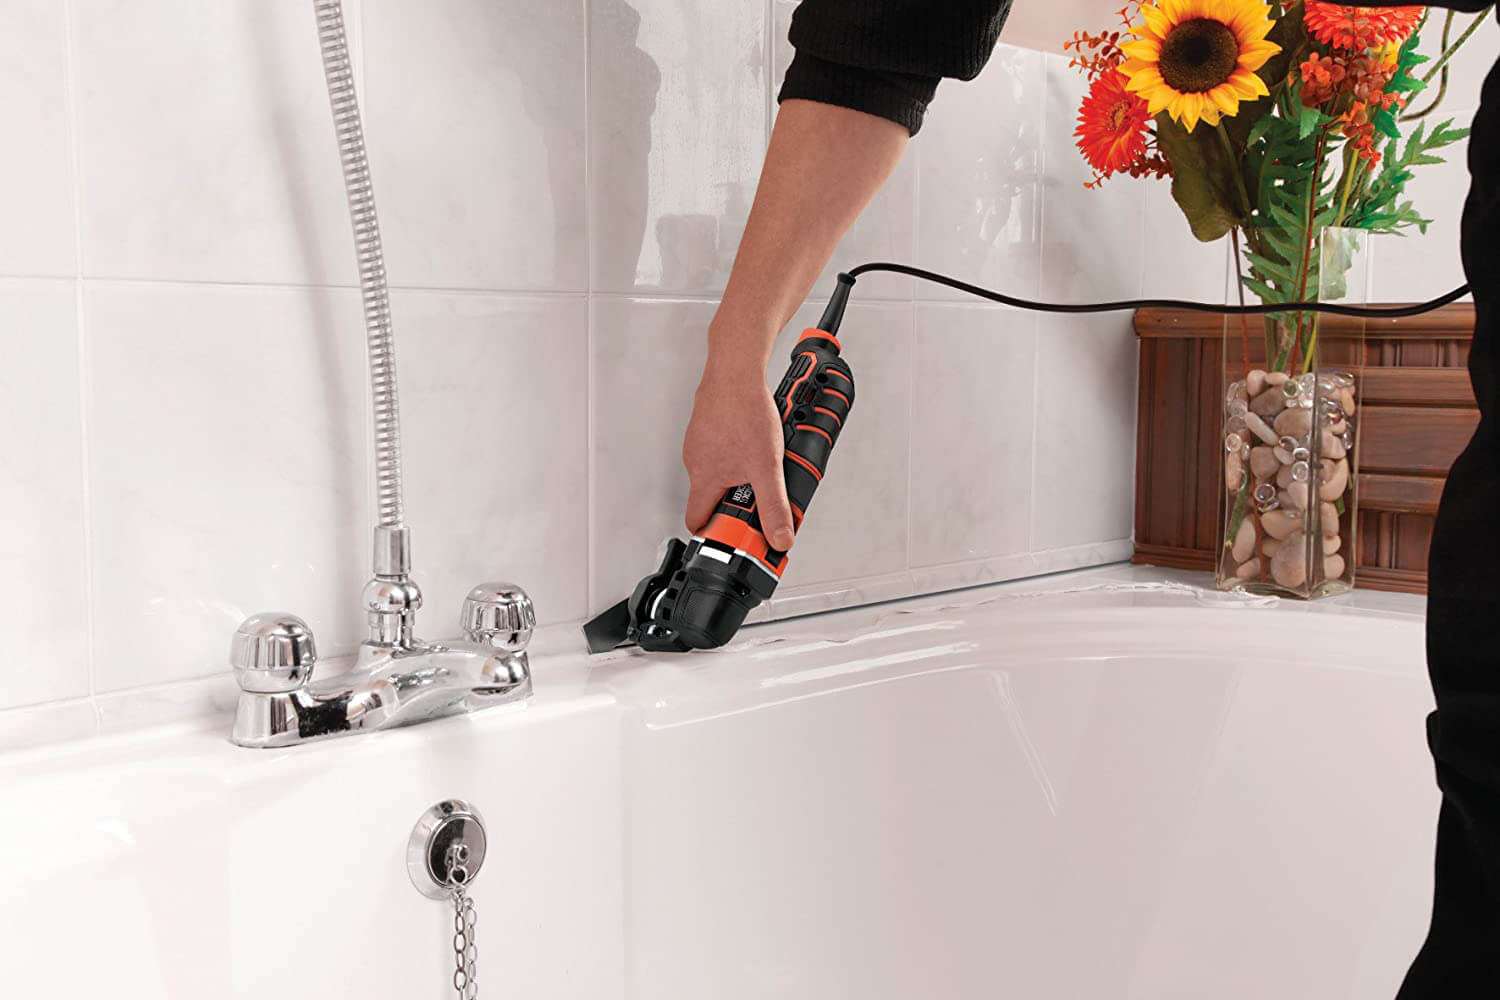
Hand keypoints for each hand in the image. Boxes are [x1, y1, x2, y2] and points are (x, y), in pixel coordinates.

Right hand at [682, 359, 796, 550]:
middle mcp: (696, 463)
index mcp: (703, 478)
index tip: (735, 538)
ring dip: (737, 478)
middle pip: (710, 499)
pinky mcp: (708, 428)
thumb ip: (774, 507)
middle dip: (734, 505)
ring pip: (717, 473)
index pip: (697, 522)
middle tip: (759, 500)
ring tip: (760, 467)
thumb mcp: (768, 467)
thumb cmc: (745, 411)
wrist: (737, 370)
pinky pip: (720, 451)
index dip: (715, 534)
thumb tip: (780, 537)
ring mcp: (700, 444)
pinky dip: (736, 454)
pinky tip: (752, 444)